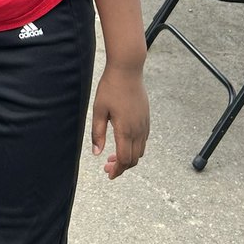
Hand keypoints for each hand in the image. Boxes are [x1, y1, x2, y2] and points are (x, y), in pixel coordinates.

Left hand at [90, 63, 149, 179]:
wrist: (127, 70)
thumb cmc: (110, 88)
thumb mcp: (98, 110)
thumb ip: (97, 133)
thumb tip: (96, 153)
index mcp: (125, 130)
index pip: (124, 159)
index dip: (117, 170)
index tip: (108, 174)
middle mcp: (138, 130)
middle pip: (134, 159)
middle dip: (122, 167)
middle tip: (107, 166)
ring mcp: (144, 124)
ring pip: (140, 151)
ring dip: (129, 157)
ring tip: (113, 156)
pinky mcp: (146, 118)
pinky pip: (144, 140)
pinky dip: (135, 148)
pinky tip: (123, 142)